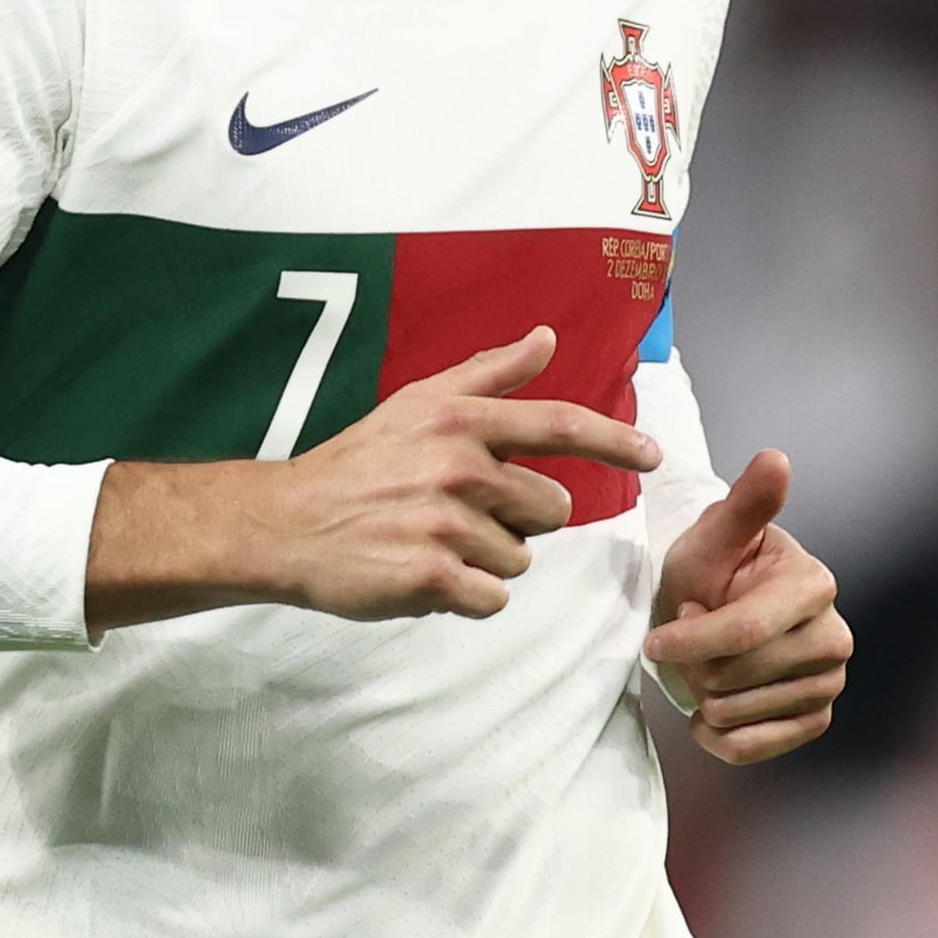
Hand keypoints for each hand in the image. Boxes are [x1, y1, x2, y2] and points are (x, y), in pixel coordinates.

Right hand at [86, 327, 662, 629]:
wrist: (285, 523)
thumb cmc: (356, 463)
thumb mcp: (417, 404)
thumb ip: (488, 374)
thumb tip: (545, 339)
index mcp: (459, 421)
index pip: (557, 423)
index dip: (613, 440)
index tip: (652, 455)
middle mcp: (458, 467)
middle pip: (547, 510)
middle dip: (515, 520)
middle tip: (455, 514)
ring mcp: (445, 524)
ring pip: (519, 559)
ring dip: (484, 560)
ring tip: (431, 543)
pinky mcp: (430, 577)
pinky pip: (491, 599)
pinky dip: (466, 597)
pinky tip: (426, 576)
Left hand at [644, 450, 848, 763]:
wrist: (714, 610)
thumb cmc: (710, 568)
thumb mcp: (715, 535)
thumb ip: (745, 504)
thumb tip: (775, 457)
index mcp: (814, 585)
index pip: (743, 632)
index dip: (688, 640)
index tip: (655, 638)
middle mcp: (834, 636)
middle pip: (734, 677)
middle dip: (692, 664)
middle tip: (690, 639)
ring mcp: (829, 683)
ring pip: (736, 714)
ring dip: (701, 695)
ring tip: (705, 664)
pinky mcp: (814, 720)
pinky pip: (751, 749)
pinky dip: (717, 736)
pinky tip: (710, 709)